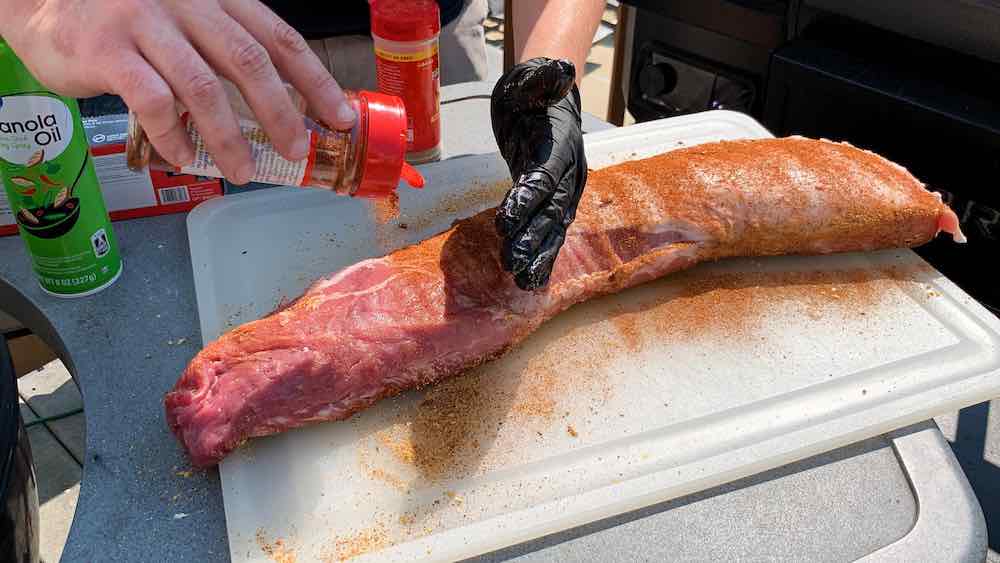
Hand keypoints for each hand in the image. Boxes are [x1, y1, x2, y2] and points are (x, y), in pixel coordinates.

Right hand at [0, 0, 355, 184]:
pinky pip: (153, 101)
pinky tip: (185, 158)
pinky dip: (175, 136)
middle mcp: (187, 3)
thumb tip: (281, 108)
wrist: (43, 2)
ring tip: (244, 171)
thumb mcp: (186, 22)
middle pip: (249, 60)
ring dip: (230, 137)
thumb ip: (225, 52)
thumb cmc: (126, 20)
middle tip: (298, 151)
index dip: (315, 81)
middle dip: (282, 112)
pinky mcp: (107, 50)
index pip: (279, 38)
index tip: (340, 117)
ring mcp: (145, 22)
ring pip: (204, 86)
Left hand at [491, 58, 586, 290]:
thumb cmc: (536, 89)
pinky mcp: (550, 199)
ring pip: (553, 228)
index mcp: (562, 146)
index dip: (527, 201)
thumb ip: (544, 79)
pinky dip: (540, 253)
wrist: (547, 97)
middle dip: (533, 239)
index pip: (545, 177)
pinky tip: (530, 276)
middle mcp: (569, 172)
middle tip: (513, 262)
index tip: (505, 221)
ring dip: (538, 255)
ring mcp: (563, 189)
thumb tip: (559, 71)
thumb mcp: (534, 78)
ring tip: (523, 280)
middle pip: (551, 211)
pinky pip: (547, 230)